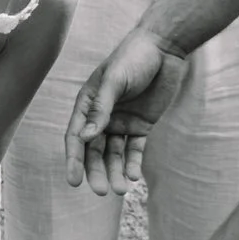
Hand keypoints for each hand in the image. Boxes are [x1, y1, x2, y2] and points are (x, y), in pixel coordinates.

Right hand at [65, 28, 188, 194]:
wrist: (165, 48)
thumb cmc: (134, 57)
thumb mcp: (114, 80)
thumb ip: (100, 108)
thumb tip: (84, 138)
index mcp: (88, 103)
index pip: (76, 136)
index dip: (73, 159)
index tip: (74, 181)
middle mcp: (102, 115)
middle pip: (94, 150)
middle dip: (96, 171)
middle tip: (101, 191)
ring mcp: (121, 121)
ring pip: (114, 153)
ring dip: (115, 171)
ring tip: (121, 190)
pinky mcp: (141, 124)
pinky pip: (135, 148)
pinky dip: (133, 163)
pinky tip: (134, 176)